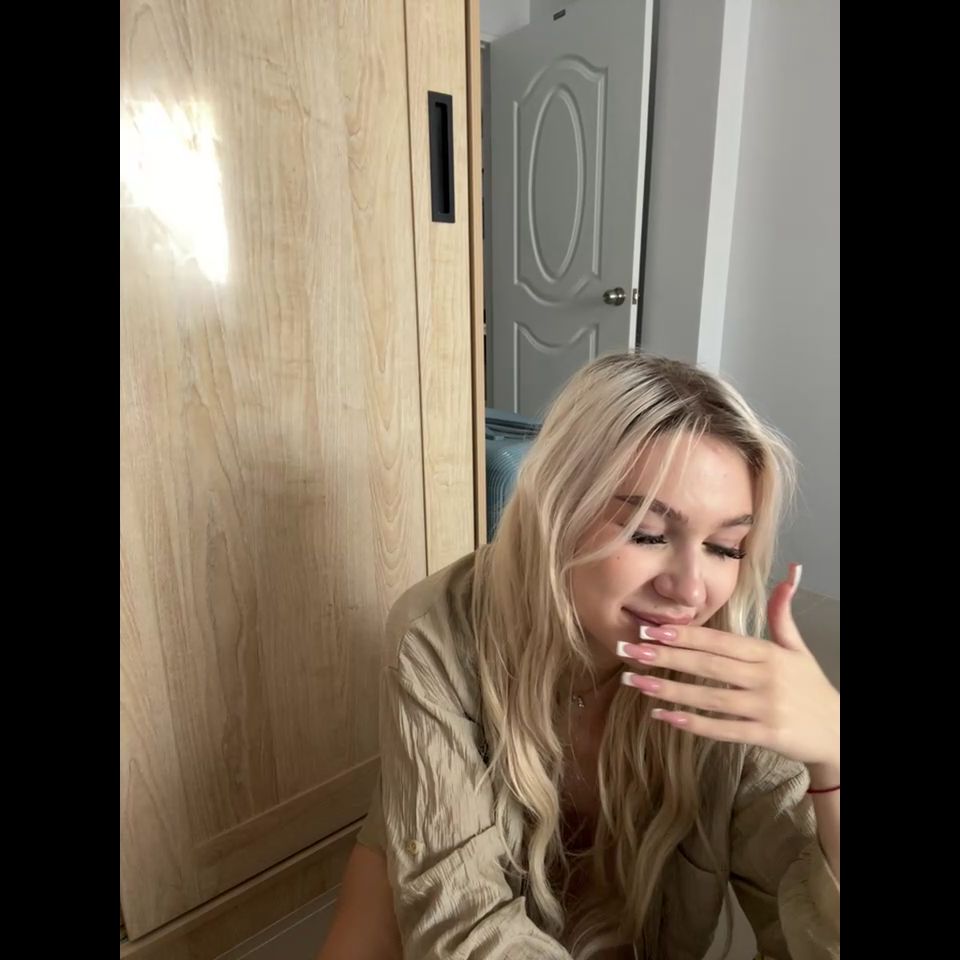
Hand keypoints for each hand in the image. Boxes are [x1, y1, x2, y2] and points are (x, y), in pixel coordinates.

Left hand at [618, 564, 839, 767]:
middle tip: (630, 651)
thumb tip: (790, 572)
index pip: (719, 641)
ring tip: (635, 683)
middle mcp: (765, 677)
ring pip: (709, 697)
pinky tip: (663, 717)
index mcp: (768, 652)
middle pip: (708, 665)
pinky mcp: (766, 735)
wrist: (840, 733)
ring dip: (669, 691)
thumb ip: (783, 613)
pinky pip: (722, 729)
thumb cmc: (810, 687)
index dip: (685, 635)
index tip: (652, 629)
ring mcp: (765, 707)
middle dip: (665, 657)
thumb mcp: (798, 647)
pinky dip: (692, 724)